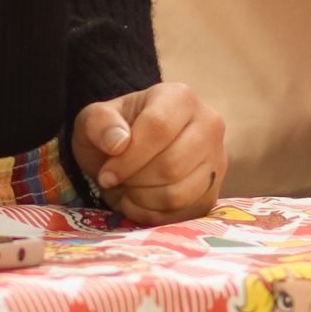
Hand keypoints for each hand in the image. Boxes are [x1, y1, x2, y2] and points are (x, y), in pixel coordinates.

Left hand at [70, 84, 224, 224]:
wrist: (131, 153)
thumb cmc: (114, 133)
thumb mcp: (94, 120)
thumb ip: (99, 124)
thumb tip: (119, 143)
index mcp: (180, 97)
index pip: (159, 128)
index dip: (129, 158)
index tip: (106, 174)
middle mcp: (208, 124)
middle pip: (171, 164)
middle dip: (135, 180)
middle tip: (117, 180)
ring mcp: (216, 160)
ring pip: (179, 193)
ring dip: (143, 199)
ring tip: (129, 188)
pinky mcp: (213, 192)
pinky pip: (185, 214)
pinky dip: (154, 215)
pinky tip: (142, 201)